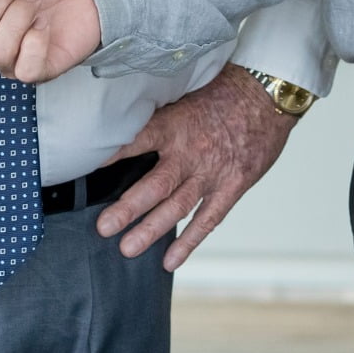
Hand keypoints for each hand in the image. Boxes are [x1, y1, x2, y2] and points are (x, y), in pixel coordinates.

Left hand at [98, 65, 296, 270]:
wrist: (268, 94)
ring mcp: (212, 173)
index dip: (111, 156)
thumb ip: (160, 117)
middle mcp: (191, 152)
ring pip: (177, 207)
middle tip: (103, 228)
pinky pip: (208, 219)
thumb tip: (123, 126)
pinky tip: (169, 260)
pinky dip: (189, 241)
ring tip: (127, 248)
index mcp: (176, 124)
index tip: (85, 169)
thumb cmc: (225, 92)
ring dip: (151, 230)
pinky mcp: (232, 186)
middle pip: (155, 185)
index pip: (137, 141)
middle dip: (127, 209)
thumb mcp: (186, 95)